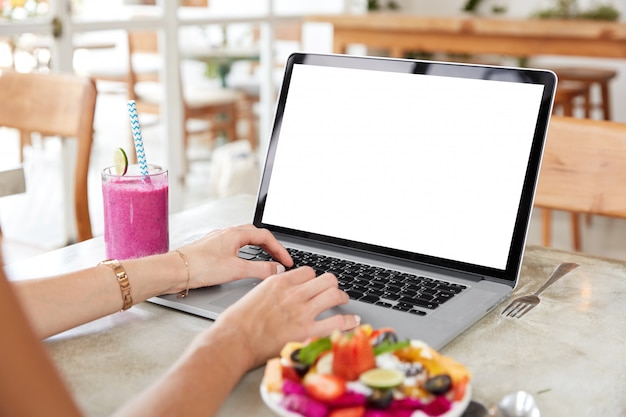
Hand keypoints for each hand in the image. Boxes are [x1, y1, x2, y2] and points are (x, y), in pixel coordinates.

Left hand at [176, 225, 292, 289]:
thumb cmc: (200, 267)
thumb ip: (260, 270)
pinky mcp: (211, 249)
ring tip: (266, 259)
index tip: (287, 262)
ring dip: (258, 248)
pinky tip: (243, 262)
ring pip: (244, 239)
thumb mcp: (236, 270)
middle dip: (271, 246)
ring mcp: (218, 240)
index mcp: (235, 233)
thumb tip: (277, 269)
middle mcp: (227, 233)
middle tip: (280, 259)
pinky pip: (234, 246)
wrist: (174, 271)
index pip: (266, 236)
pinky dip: (246, 252)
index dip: (280, 249)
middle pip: (256, 234)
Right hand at [214, 266, 360, 368]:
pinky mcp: (308, 331)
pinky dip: (348, 321)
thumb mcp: (253, 295)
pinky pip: (337, 322)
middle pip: (326, 279)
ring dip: (342, 297)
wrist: (234, 340)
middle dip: (332, 284)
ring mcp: (303, 311)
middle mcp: (294, 293)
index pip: (308, 271)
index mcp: (280, 282)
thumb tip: (277, 295)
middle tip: (333, 291)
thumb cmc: (236, 322)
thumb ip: (271, 291)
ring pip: (334, 294)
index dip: (313, 278)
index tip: (314, 285)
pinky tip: (352, 321)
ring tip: (343, 302)